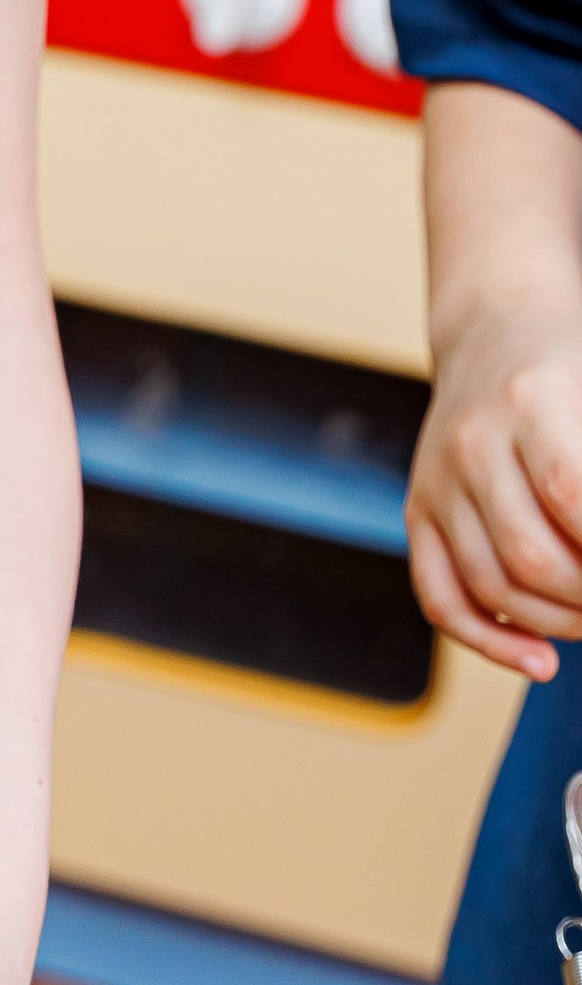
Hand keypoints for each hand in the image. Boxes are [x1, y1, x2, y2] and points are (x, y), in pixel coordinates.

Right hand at [407, 307, 581, 681]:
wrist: (494, 327)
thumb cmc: (569, 364)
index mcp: (531, 401)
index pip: (571, 497)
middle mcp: (472, 442)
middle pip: (532, 558)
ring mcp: (437, 478)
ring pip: (491, 587)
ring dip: (558, 624)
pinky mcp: (418, 508)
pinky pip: (439, 596)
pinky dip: (488, 642)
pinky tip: (538, 658)